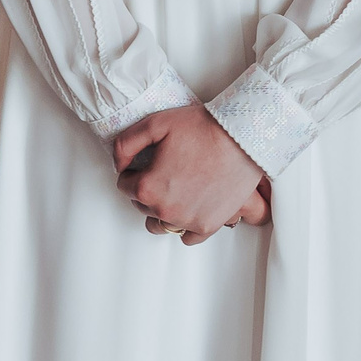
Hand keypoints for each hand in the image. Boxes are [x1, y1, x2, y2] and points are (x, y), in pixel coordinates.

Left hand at [112, 104, 267, 243]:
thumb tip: (118, 164)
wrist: (241, 137)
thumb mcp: (154, 124)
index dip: (132, 171)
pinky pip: (187, 237)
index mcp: (149, 187)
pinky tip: (189, 205)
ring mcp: (188, 221)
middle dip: (147, 188)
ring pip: (160, 224)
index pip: (124, 186)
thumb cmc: (201, 128)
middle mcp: (166, 210)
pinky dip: (184, 224)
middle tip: (164, 169)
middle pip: (142, 205)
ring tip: (174, 189)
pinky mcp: (209, 225)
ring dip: (161, 209)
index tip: (146, 161)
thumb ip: (125, 144)